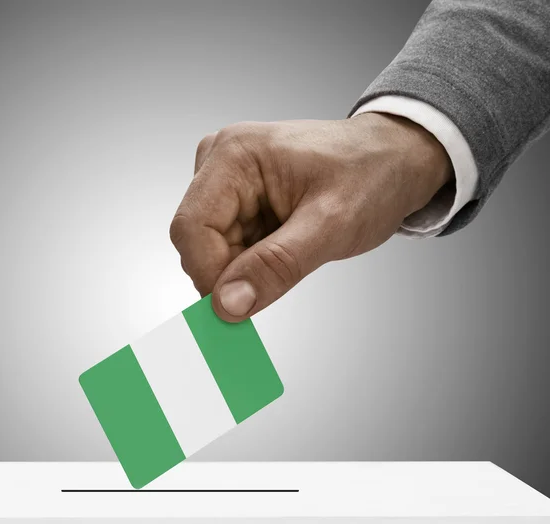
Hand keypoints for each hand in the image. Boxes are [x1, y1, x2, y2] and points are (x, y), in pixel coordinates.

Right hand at [170, 114, 451, 321]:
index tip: (239, 308)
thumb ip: (276, 266)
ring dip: (247, 268)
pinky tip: (286, 246)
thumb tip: (226, 305)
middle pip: (198, 242)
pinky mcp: (237, 200)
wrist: (392, 161)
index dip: (210, 275)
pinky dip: (253, 262)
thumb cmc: (371, 176)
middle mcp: (220, 163)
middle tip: (283, 274)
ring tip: (294, 249)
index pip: (191, 228)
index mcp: (234, 155)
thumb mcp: (331, 225)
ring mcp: (227, 182)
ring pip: (211, 250)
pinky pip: (228, 247)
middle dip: (233, 273)